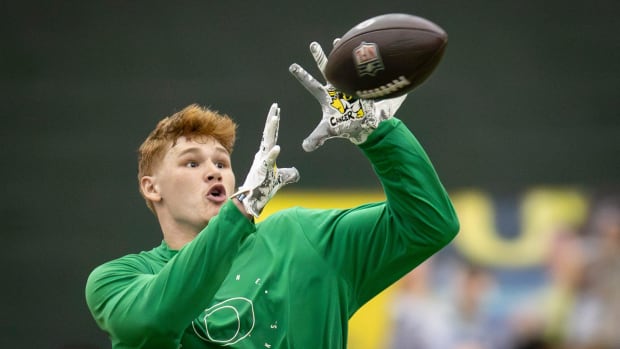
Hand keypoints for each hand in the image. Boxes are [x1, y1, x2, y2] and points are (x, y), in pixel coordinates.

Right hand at [233, 103, 298, 216]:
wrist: (251, 201)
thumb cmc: (263, 189)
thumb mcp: (279, 180)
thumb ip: (288, 174)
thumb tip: (296, 173)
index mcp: (265, 155)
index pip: (271, 136)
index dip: (274, 123)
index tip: (277, 111)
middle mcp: (262, 156)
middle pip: (268, 134)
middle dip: (272, 120)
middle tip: (275, 106)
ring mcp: (262, 163)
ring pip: (267, 143)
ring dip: (271, 131)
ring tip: (275, 118)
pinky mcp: (262, 172)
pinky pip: (269, 162)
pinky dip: (273, 155)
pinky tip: (277, 148)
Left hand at [289, 41, 406, 151]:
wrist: (364, 126)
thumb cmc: (345, 127)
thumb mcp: (328, 131)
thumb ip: (316, 138)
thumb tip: (304, 147)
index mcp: (325, 96)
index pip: (311, 84)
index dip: (302, 75)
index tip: (292, 66)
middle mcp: (335, 88)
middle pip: (325, 69)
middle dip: (319, 57)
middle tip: (312, 44)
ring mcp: (348, 85)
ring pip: (342, 66)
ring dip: (339, 54)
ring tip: (336, 40)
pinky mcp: (360, 85)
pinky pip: (357, 70)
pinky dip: (357, 60)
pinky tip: (359, 48)